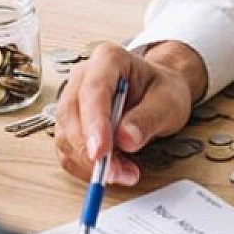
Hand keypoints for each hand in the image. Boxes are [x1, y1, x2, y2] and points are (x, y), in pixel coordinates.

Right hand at [53, 41, 206, 185]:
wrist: (158, 93)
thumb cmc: (161, 91)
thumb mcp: (168, 102)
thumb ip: (148, 118)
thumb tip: (125, 139)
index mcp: (108, 59)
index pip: (93, 90)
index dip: (94, 123)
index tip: (101, 152)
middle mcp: (84, 76)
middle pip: (71, 114)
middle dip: (90, 150)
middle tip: (118, 173)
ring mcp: (73, 99)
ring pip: (65, 135)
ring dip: (88, 162)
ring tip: (123, 172)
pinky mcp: (70, 123)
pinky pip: (67, 149)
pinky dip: (85, 167)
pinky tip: (111, 170)